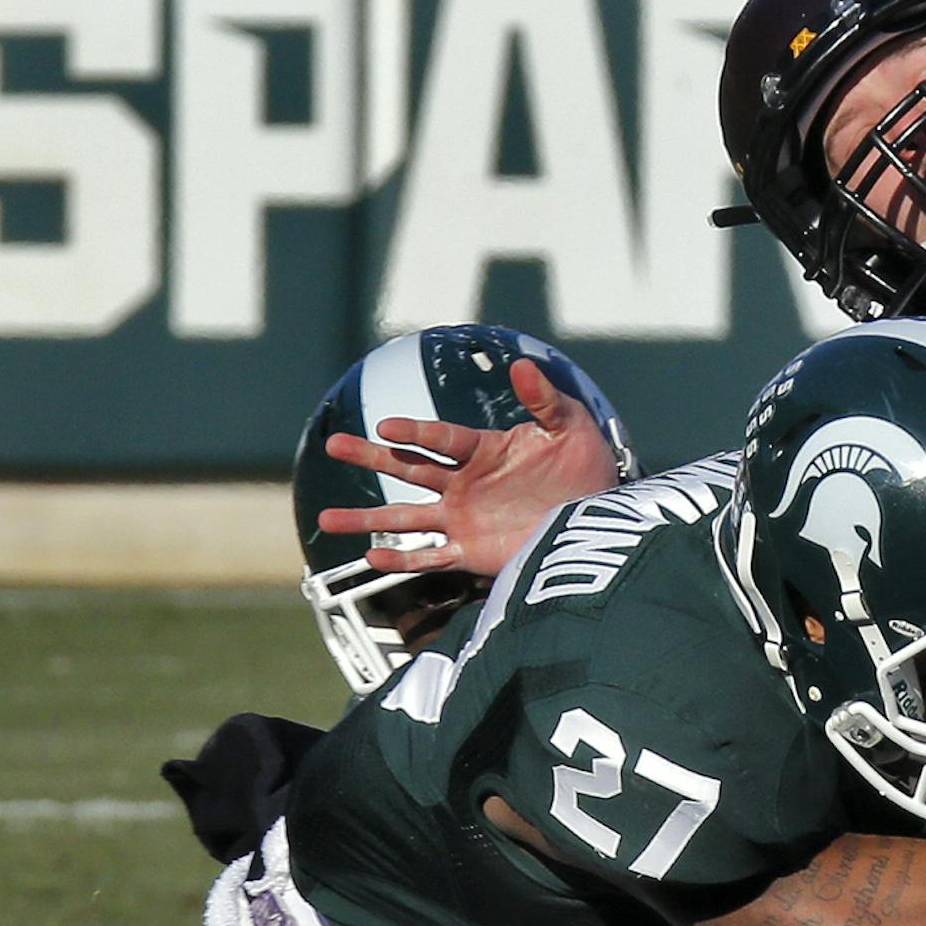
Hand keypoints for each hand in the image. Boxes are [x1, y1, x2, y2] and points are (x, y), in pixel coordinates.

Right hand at [318, 357, 621, 578]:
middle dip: (370, 457)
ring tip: (327, 521)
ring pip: (406, 517)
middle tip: (332, 444)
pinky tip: (371, 558)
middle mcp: (464, 483)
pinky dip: (403, 561)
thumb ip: (544, 398)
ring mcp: (463, 519)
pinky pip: (430, 558)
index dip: (414, 432)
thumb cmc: (584, 466)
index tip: (384, 427)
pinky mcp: (472, 552)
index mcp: (482, 450)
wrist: (598, 515)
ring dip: (368, 519)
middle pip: (408, 468)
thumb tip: (522, 364)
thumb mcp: (569, 426)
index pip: (440, 439)